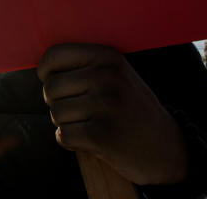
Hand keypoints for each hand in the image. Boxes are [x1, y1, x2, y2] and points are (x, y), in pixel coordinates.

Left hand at [37, 43, 187, 185]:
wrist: (167, 149)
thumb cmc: (130, 110)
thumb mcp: (115, 75)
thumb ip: (83, 65)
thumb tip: (39, 66)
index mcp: (107, 56)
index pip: (53, 55)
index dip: (45, 72)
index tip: (51, 81)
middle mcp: (107, 76)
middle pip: (50, 88)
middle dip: (57, 103)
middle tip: (80, 111)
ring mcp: (105, 105)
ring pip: (55, 113)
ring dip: (66, 124)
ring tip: (91, 125)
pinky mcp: (102, 134)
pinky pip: (63, 135)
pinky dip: (70, 142)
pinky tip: (91, 141)